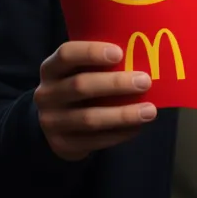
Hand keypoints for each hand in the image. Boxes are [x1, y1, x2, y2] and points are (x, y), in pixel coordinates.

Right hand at [34, 41, 157, 160]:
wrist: (54, 126)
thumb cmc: (76, 89)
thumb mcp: (77, 72)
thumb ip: (99, 64)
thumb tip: (142, 56)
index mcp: (51, 69)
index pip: (66, 54)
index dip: (92, 52)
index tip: (119, 53)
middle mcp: (47, 94)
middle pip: (80, 86)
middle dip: (115, 83)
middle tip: (144, 81)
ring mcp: (52, 121)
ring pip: (89, 118)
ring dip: (123, 114)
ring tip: (150, 111)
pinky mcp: (63, 144)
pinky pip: (95, 140)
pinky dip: (119, 134)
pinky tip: (137, 127)